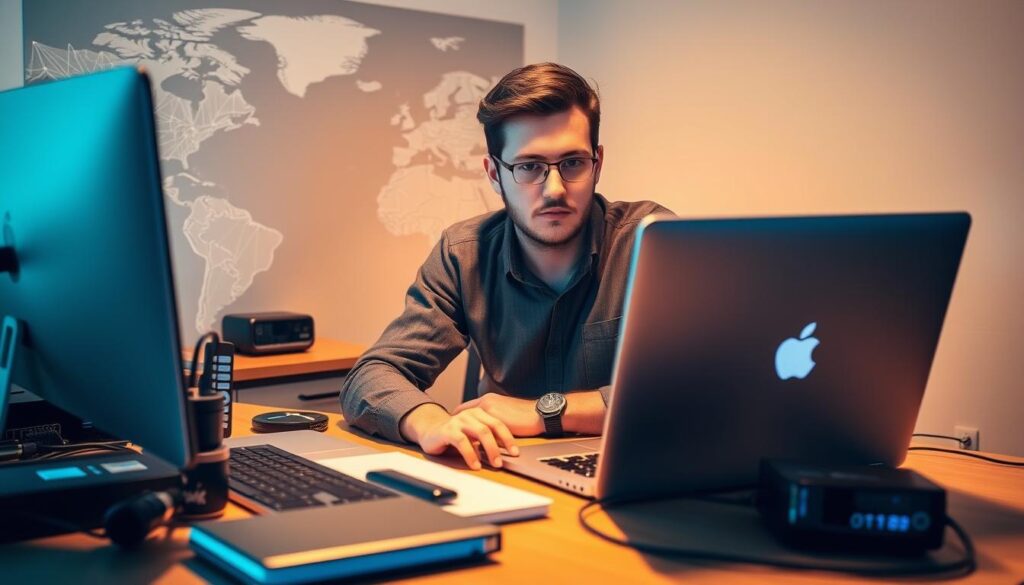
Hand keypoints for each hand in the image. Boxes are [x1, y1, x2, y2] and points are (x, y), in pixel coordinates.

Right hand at [403, 404, 518, 469]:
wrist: (429, 430)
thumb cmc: (454, 434)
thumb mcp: (473, 435)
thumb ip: (487, 439)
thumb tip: (505, 452)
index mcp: (479, 413)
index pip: (498, 424)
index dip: (508, 438)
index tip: (515, 452)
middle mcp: (470, 414)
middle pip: (491, 428)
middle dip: (501, 445)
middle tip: (505, 460)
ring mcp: (459, 421)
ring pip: (480, 432)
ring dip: (490, 450)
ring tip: (495, 464)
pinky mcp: (447, 430)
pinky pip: (462, 442)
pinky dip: (471, 454)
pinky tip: (475, 464)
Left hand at [452, 393, 544, 436]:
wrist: (540, 414)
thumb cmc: (527, 416)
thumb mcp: (507, 413)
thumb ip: (495, 418)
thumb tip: (487, 430)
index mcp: (489, 400)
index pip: (466, 408)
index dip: (458, 418)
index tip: (452, 426)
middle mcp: (486, 402)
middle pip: (462, 412)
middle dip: (454, 424)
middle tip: (447, 434)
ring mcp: (490, 409)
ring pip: (469, 422)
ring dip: (464, 433)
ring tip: (457, 445)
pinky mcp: (495, 418)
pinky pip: (479, 431)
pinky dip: (474, 439)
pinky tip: (470, 448)